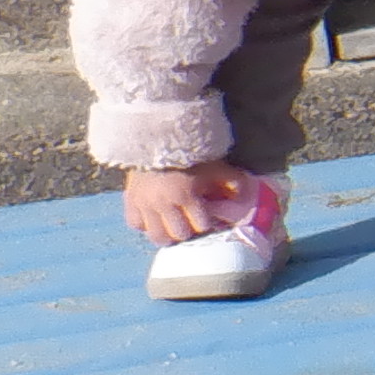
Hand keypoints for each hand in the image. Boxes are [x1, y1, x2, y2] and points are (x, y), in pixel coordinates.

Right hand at [123, 162, 253, 243]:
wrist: (156, 139)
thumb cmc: (188, 154)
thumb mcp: (214, 166)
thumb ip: (232, 180)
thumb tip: (244, 195)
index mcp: (186, 195)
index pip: (201, 225)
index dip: (207, 222)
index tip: (207, 217)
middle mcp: (163, 204)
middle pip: (180, 233)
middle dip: (189, 230)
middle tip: (190, 223)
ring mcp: (144, 204)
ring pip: (157, 236)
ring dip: (168, 235)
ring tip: (173, 228)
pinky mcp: (130, 201)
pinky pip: (135, 224)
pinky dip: (145, 225)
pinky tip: (153, 219)